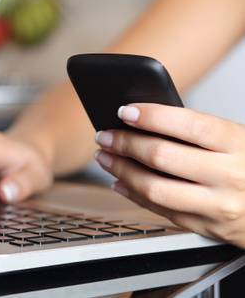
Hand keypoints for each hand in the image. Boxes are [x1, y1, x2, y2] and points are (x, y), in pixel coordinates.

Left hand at [95, 103, 244, 247]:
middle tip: (105, 135)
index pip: (187, 124)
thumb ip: (195, 131)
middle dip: (125, 143)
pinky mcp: (205, 226)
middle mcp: (228, 175)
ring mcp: (217, 205)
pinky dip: (132, 194)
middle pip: (162, 156)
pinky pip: (160, 210)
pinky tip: (119, 181)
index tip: (124, 111)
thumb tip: (144, 120)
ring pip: (154, 188)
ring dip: (121, 170)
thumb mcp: (233, 138)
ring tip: (105, 158)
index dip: (150, 116)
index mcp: (236, 143)